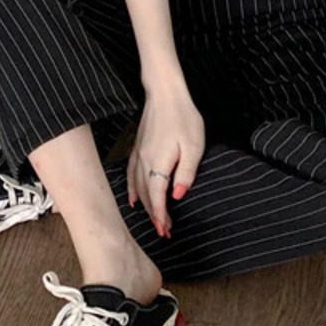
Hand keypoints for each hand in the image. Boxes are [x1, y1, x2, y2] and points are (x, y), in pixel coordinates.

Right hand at [126, 85, 204, 238]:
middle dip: (154, 215)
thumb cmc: (183, 117)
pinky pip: (131, 175)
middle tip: (163, 231)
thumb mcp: (194, 145)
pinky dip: (131, 189)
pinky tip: (132, 199)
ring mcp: (138, 155)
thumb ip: (186, 172)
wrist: (165, 94)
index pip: (157, 196)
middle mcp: (144, 162)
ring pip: (138, 187)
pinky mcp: (137, 148)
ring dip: (145, 205)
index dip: (160, 215)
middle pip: (146, 195)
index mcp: (158, 163)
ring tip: (153, 220)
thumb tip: (178, 195)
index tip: (165, 230)